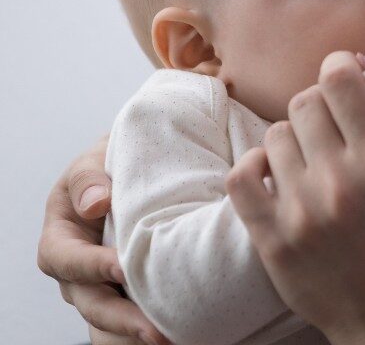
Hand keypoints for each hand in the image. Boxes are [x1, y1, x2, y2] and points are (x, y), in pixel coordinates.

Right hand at [37, 136, 169, 344]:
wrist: (140, 169)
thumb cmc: (112, 162)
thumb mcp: (94, 160)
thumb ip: (89, 177)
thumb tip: (95, 205)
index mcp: (61, 237)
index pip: (66, 259)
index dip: (91, 266)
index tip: (122, 268)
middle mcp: (78, 271)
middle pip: (91, 304)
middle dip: (122, 319)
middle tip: (157, 332)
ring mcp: (103, 288)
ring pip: (112, 324)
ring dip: (138, 334)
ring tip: (172, 339)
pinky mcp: (131, 294)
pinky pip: (135, 323)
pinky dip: (149, 333)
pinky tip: (182, 333)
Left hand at [227, 52, 364, 344]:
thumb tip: (360, 68)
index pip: (340, 81)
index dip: (341, 66)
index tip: (344, 74)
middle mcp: (338, 182)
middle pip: (305, 102)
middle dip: (318, 104)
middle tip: (328, 121)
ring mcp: (300, 212)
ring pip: (276, 135)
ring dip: (293, 139)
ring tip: (308, 156)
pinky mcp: (271, 238)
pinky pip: (242, 175)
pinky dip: (256, 165)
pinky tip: (274, 172)